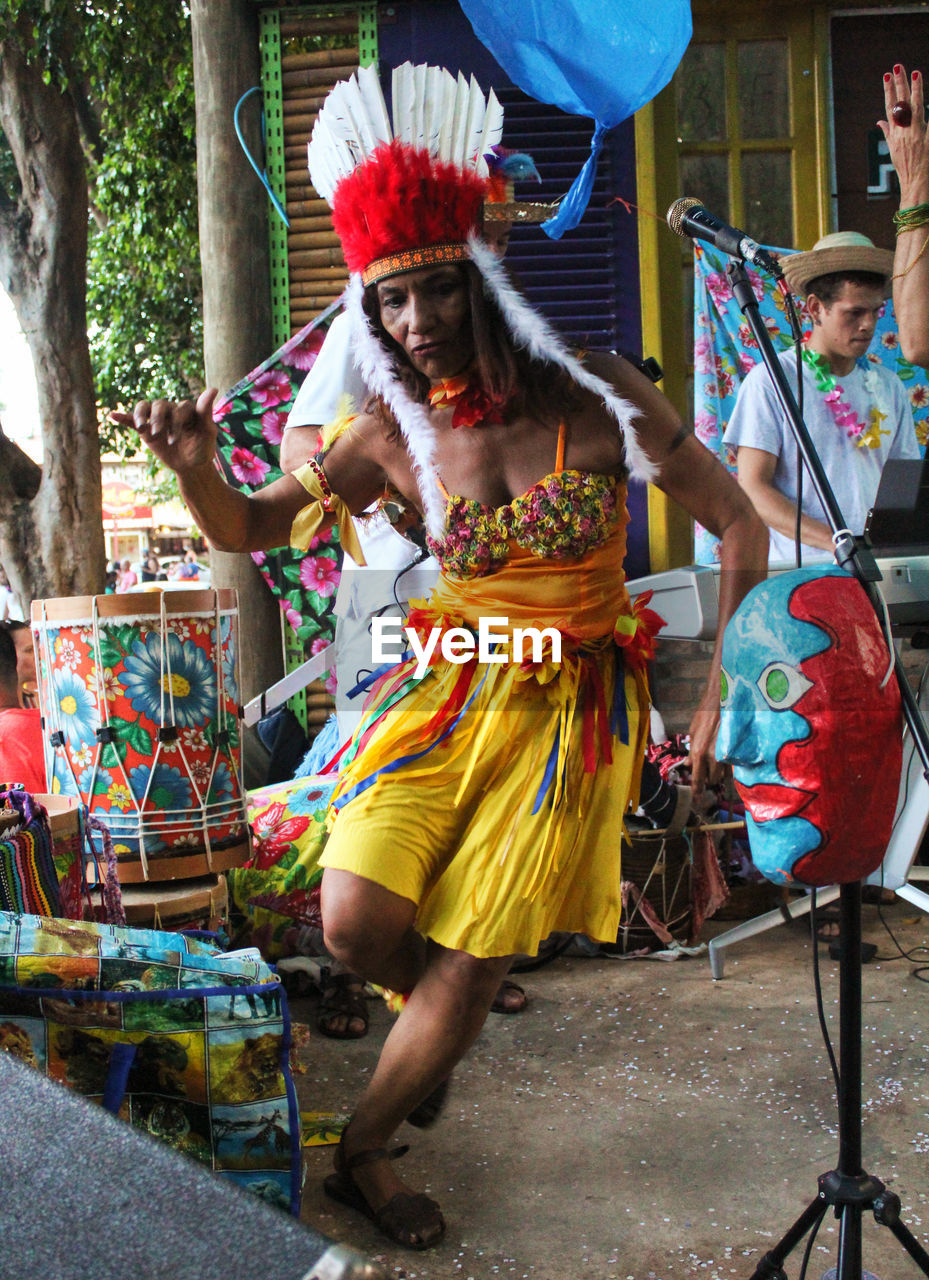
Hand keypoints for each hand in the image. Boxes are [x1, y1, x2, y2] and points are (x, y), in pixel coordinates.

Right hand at [110, 388, 218, 473]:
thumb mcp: (207, 432)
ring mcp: (156, 419)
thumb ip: (206, 412)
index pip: (179, 407)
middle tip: (160, 436)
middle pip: (159, 406)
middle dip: (158, 420)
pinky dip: (123, 417)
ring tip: (141, 427)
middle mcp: (170, 410)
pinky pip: (133, 420)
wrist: (191, 466)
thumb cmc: (203, 448)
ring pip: (145, 408)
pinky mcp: (146, 429)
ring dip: (141, 416)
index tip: (175, 439)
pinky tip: (112, 415)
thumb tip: (213, 388)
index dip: (177, 421)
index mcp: (186, 409)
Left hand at [685, 685, 722, 799]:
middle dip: (709, 778)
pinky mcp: (738, 750)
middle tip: (707, 769)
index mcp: (699, 753)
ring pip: (724, 773)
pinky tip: (726, 755)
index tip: (697, 801)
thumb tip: (688, 765)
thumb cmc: (706, 714)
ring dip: (720, 771)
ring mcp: (727, 754)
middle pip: (712, 779)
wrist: (723, 700)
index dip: (697, 792)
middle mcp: (714, 757)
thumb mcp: (693, 732)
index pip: (697, 779)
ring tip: (717, 758)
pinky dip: (729, 764)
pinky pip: (733, 765)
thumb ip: (691, 751)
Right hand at [878, 65, 928, 205]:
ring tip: (915, 73)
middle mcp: (903, 132)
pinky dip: (928, 112)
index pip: (890, 108)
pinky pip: (928, 124)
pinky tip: (926, 95)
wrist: (915, 184)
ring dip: (915, 89)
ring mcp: (915, 135)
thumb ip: (887, 133)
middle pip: (900, 104)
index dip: (888, 91)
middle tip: (898, 66)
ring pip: (915, 108)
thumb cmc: (906, 168)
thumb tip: (879, 121)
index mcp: (895, 134)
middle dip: (899, 84)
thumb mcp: (893, 150)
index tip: (887, 76)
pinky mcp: (926, 140)